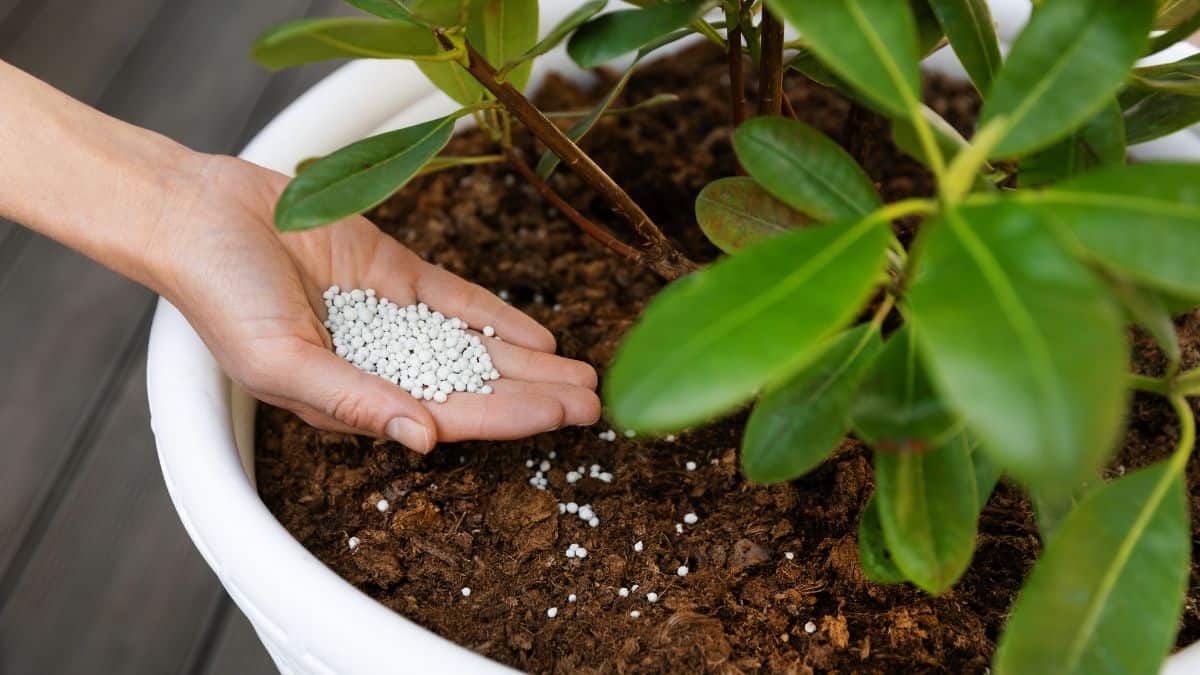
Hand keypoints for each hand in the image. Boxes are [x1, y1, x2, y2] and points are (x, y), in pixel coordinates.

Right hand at [155, 154, 599, 451]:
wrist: (200, 216)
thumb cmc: (222, 298)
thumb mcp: (281, 361)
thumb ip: (353, 400)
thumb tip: (422, 438)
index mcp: (353, 398)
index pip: (448, 415)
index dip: (508, 417)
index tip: (562, 418)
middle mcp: (380, 364)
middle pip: (474, 386)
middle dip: (535, 396)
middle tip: (595, 403)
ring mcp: (392, 318)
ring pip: (475, 347)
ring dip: (528, 362)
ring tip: (583, 374)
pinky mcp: (394, 273)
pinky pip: (456, 300)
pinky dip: (496, 315)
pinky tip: (538, 333)